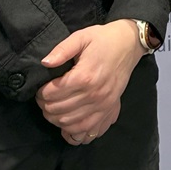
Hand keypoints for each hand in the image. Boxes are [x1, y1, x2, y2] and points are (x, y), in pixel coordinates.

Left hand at [36, 20, 143, 143]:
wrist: (129, 44)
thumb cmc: (103, 39)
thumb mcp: (81, 37)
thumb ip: (62, 49)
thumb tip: (44, 63)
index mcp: (85, 76)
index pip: (53, 94)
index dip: (41, 92)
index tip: (41, 88)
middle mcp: (94, 94)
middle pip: (58, 110)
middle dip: (45, 105)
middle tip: (44, 98)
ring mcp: (103, 105)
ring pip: (69, 124)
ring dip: (56, 119)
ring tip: (53, 108)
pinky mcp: (109, 111)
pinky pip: (87, 132)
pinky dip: (74, 132)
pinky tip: (68, 123)